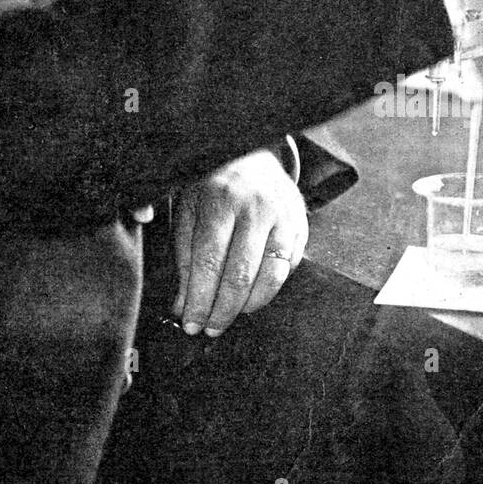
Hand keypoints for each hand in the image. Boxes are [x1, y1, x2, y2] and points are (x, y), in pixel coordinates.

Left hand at [171, 148, 307, 336]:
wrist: (253, 156)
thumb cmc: (214, 187)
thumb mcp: (188, 209)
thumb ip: (183, 256)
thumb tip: (182, 304)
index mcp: (220, 200)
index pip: (208, 262)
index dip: (199, 299)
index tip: (190, 322)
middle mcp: (255, 207)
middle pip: (240, 275)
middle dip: (222, 311)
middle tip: (209, 328)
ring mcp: (282, 217)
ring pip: (269, 277)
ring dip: (247, 306)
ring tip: (229, 315)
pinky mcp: (300, 227)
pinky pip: (287, 270)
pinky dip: (268, 290)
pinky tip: (251, 296)